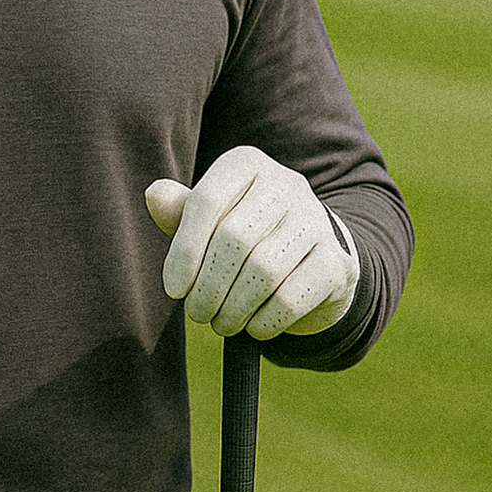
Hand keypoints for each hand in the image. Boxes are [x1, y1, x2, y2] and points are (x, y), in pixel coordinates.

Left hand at [145, 146, 358, 339]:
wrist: (310, 260)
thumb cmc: (244, 237)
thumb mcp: (209, 221)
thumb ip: (180, 211)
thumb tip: (154, 195)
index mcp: (247, 164)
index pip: (207, 202)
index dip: (185, 251)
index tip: (173, 289)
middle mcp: (287, 184)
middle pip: (234, 238)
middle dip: (208, 286)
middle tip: (197, 312)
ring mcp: (317, 221)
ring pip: (263, 271)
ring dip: (233, 308)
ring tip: (220, 323)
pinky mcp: (337, 262)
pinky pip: (292, 298)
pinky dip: (265, 320)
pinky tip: (254, 327)